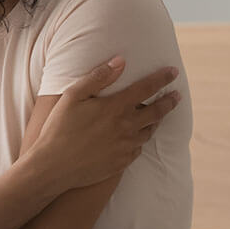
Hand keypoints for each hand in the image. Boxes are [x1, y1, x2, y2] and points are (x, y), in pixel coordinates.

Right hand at [27, 56, 181, 191]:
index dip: (162, 78)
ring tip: (158, 117)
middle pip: (156, 112)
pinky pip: (137, 149)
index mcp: (115, 108)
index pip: (146, 88)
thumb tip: (120, 61)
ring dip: (156, 122)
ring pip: (148, 132)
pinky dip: (140, 140)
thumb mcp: (72, 96)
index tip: (173, 71)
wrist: (53, 167)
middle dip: (169, 102)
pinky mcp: (121, 163)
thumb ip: (98, 77)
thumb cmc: (59, 128)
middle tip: (176, 96)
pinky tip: (136, 138)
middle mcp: (126, 127)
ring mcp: (125, 147)